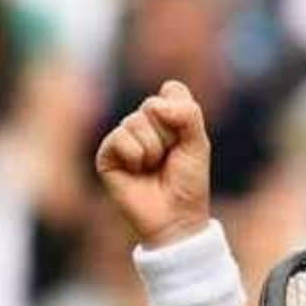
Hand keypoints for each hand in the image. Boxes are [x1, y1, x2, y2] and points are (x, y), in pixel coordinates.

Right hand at [95, 80, 212, 246]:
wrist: (176, 216)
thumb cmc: (189, 181)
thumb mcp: (199, 143)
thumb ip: (187, 114)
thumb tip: (155, 106)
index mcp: (166, 115)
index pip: (171, 90)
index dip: (183, 115)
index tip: (186, 140)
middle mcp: (142, 122)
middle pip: (153, 105)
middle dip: (168, 135)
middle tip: (169, 158)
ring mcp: (123, 137)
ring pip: (135, 121)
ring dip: (153, 150)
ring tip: (154, 167)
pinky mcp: (106, 154)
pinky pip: (119, 138)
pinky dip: (135, 157)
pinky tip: (137, 172)